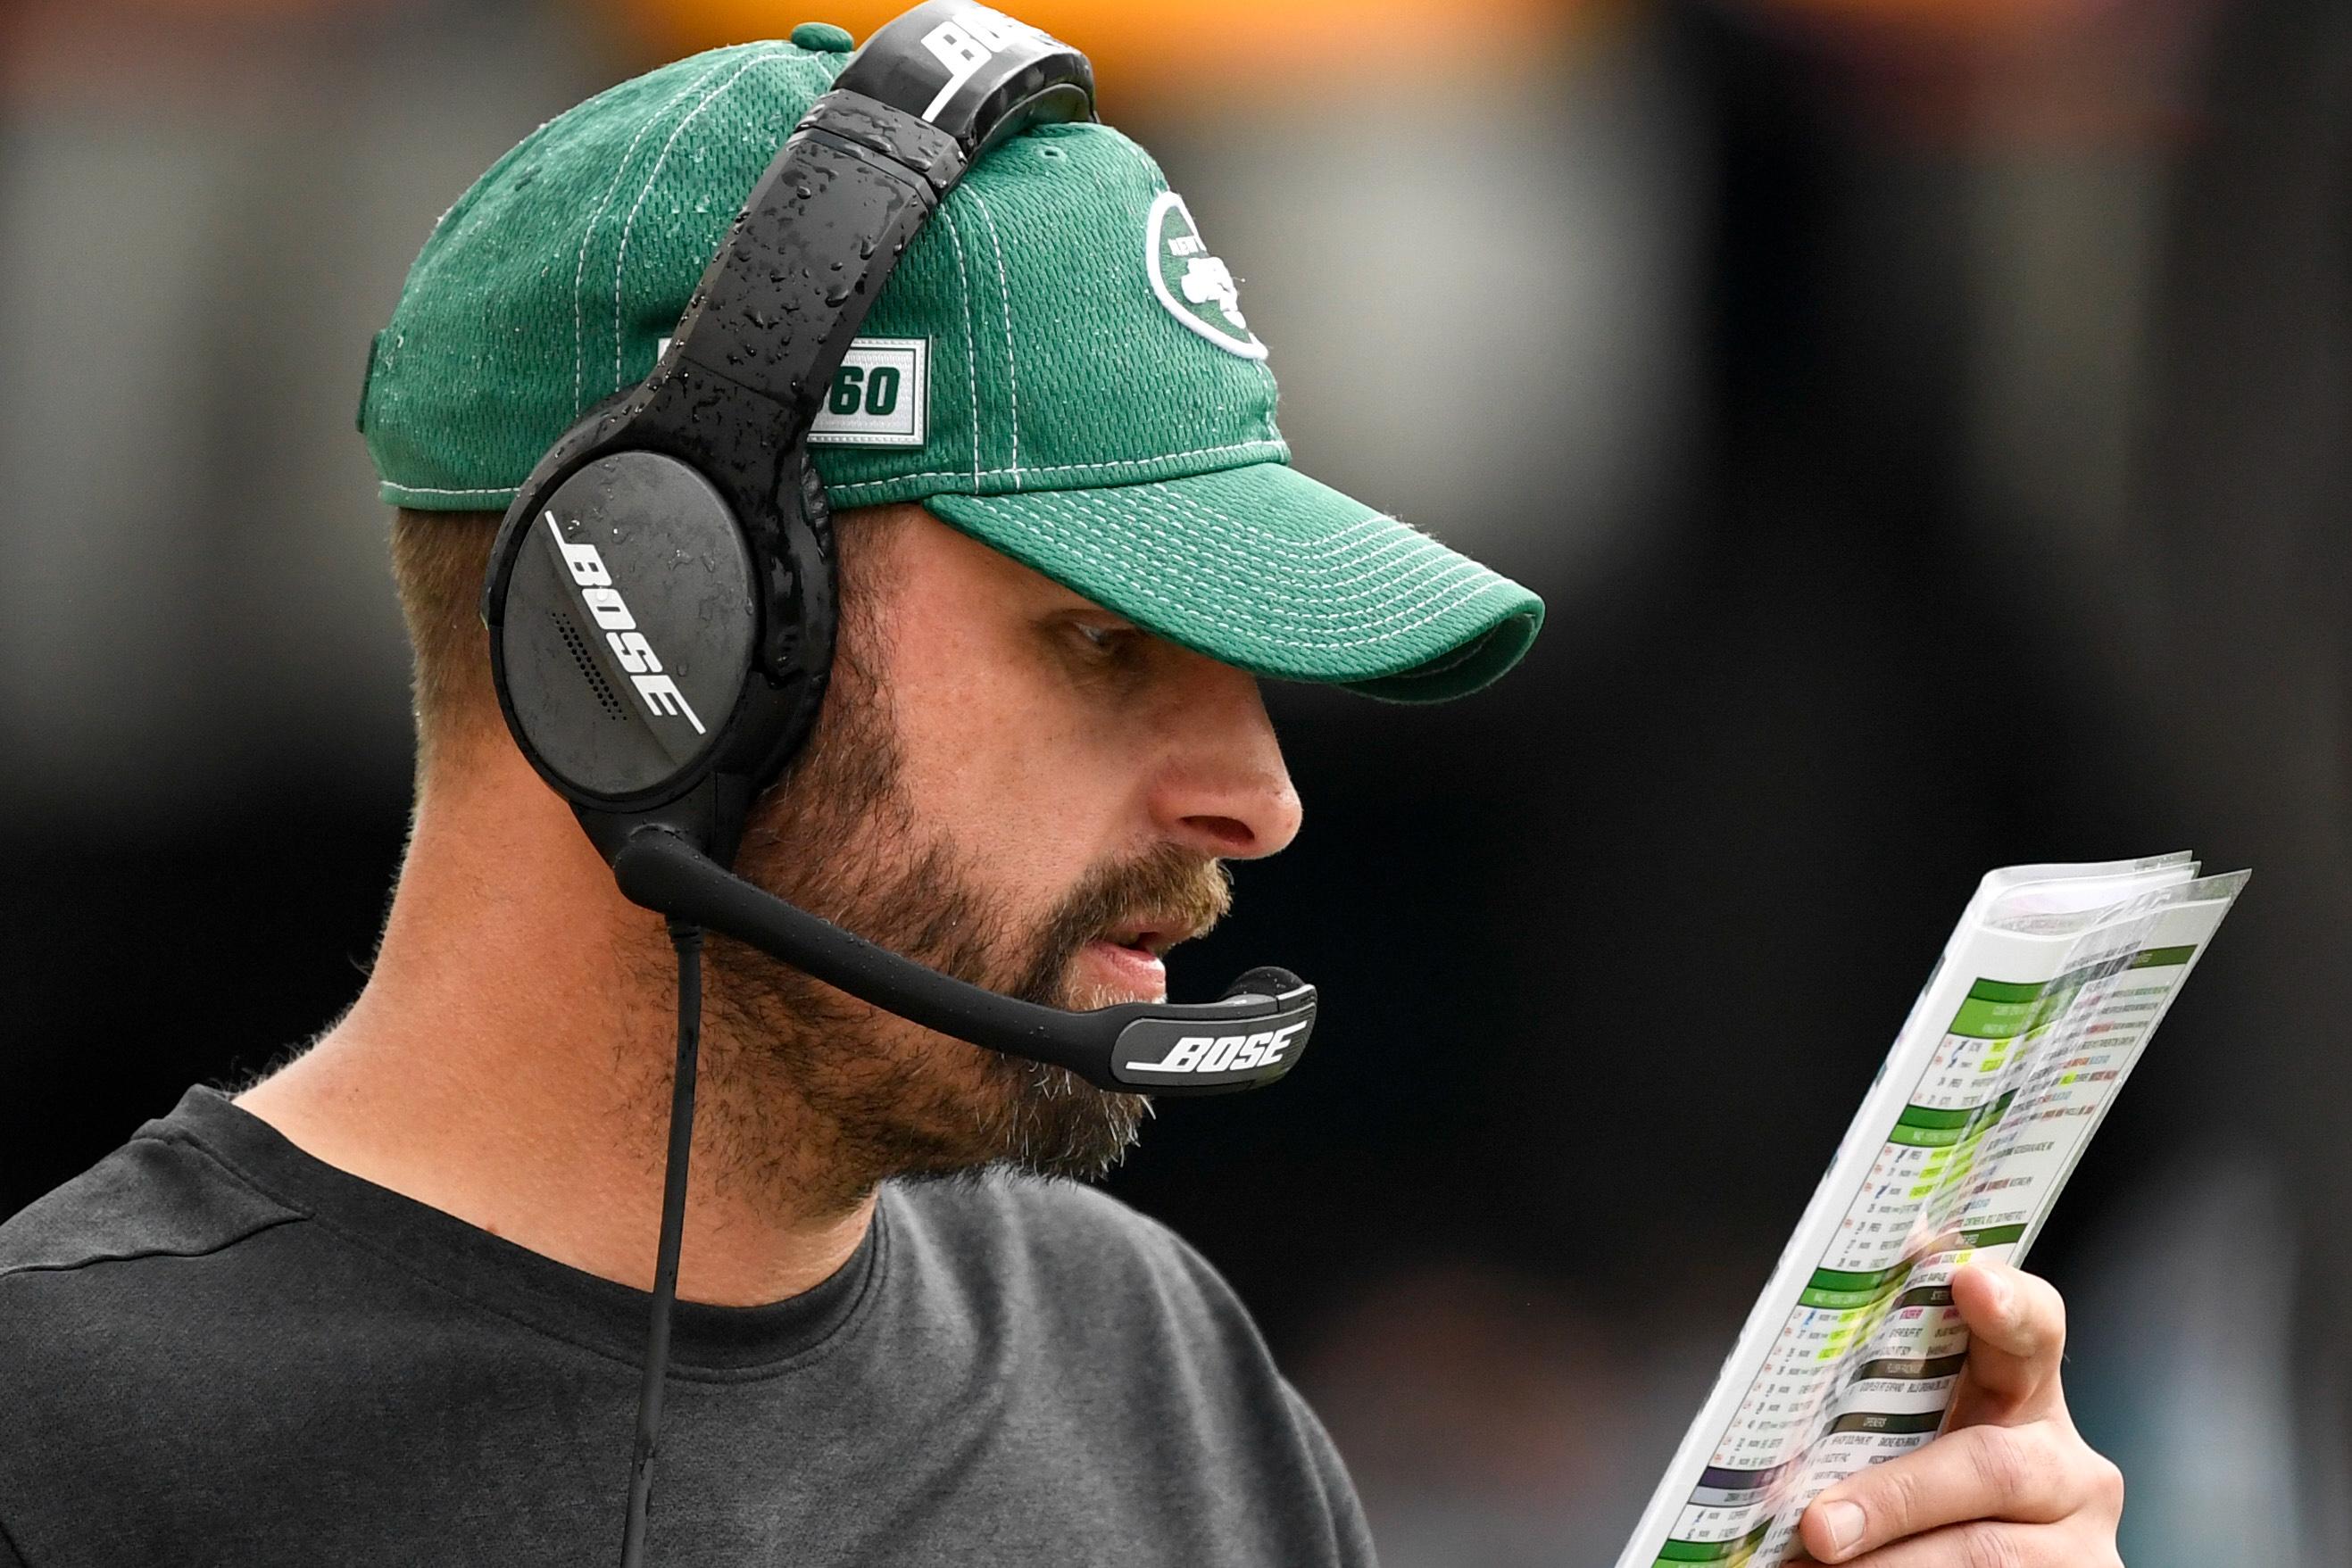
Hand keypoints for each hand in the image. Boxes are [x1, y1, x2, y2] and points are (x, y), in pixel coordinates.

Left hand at [1796, 1261, 2124, 1565]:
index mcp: (2027, 1396)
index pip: (2035, 1328)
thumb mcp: (1918, 1435)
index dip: (2007, 1301)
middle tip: (1819, 1526)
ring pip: (1987, 1551)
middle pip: (1992, 1465)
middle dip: (1895, 1499)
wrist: (1980, 1565)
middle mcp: (2069, 1466)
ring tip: (1816, 1565)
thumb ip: (1883, 1402)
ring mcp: (2084, 1542)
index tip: (1968, 1280)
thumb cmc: (1928, 1491)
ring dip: (1893, 1563)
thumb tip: (1787, 1383)